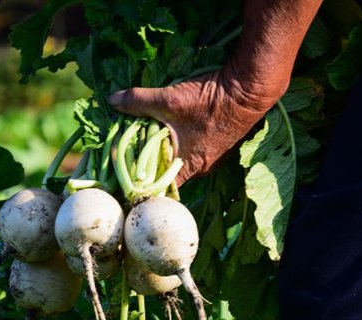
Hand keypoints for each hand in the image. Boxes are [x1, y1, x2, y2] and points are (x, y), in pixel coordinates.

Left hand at [110, 0, 321, 184]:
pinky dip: (178, 141)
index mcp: (190, 166)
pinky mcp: (216, 143)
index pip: (160, 187)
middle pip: (169, 172)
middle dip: (149, 163)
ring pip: (181, 159)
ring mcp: (211, 156)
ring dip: (165, 150)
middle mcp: (201, 167)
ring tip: (145, 137)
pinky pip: (192, 148)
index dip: (141, 182)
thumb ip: (138, 101)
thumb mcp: (170, 100)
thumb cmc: (211, 102)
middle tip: (128, 151)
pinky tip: (169, 127)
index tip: (124, 174)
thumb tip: (112, 100)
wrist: (248, 90)